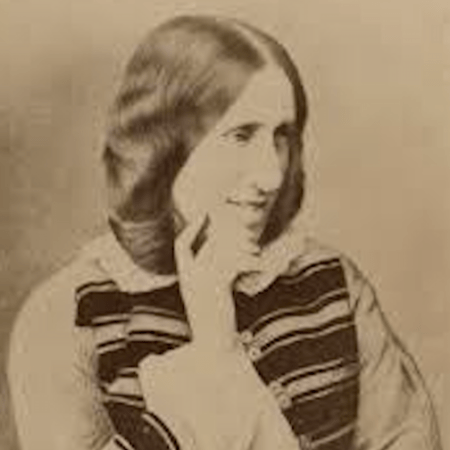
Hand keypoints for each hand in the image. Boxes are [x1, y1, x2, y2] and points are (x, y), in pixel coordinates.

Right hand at [175, 213, 259, 349]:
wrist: (214, 347)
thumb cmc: (215, 323)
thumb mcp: (210, 297)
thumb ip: (213, 277)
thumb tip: (227, 257)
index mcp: (186, 279)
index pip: (181, 247)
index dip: (191, 229)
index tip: (204, 213)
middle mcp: (189, 277)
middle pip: (207, 244)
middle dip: (226, 234)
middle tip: (245, 231)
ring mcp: (200, 280)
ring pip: (222, 251)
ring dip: (242, 248)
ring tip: (256, 251)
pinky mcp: (215, 285)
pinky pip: (235, 263)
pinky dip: (250, 261)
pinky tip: (261, 263)